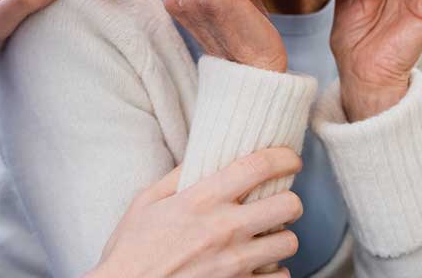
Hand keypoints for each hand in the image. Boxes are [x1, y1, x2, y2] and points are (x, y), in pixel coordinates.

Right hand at [88, 148, 302, 277]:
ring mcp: (235, 263)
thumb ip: (177, 176)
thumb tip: (202, 156)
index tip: (290, 159)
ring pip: (289, 242)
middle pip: (289, 205)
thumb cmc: (131, 250)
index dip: (283, 157)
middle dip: (289, 201)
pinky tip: (258, 265)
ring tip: (267, 235)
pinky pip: (280, 277)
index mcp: (201, 200)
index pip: (257, 167)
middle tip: (278, 202)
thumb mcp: (146, 202)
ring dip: (281, 237)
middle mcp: (224, 229)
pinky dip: (273, 271)